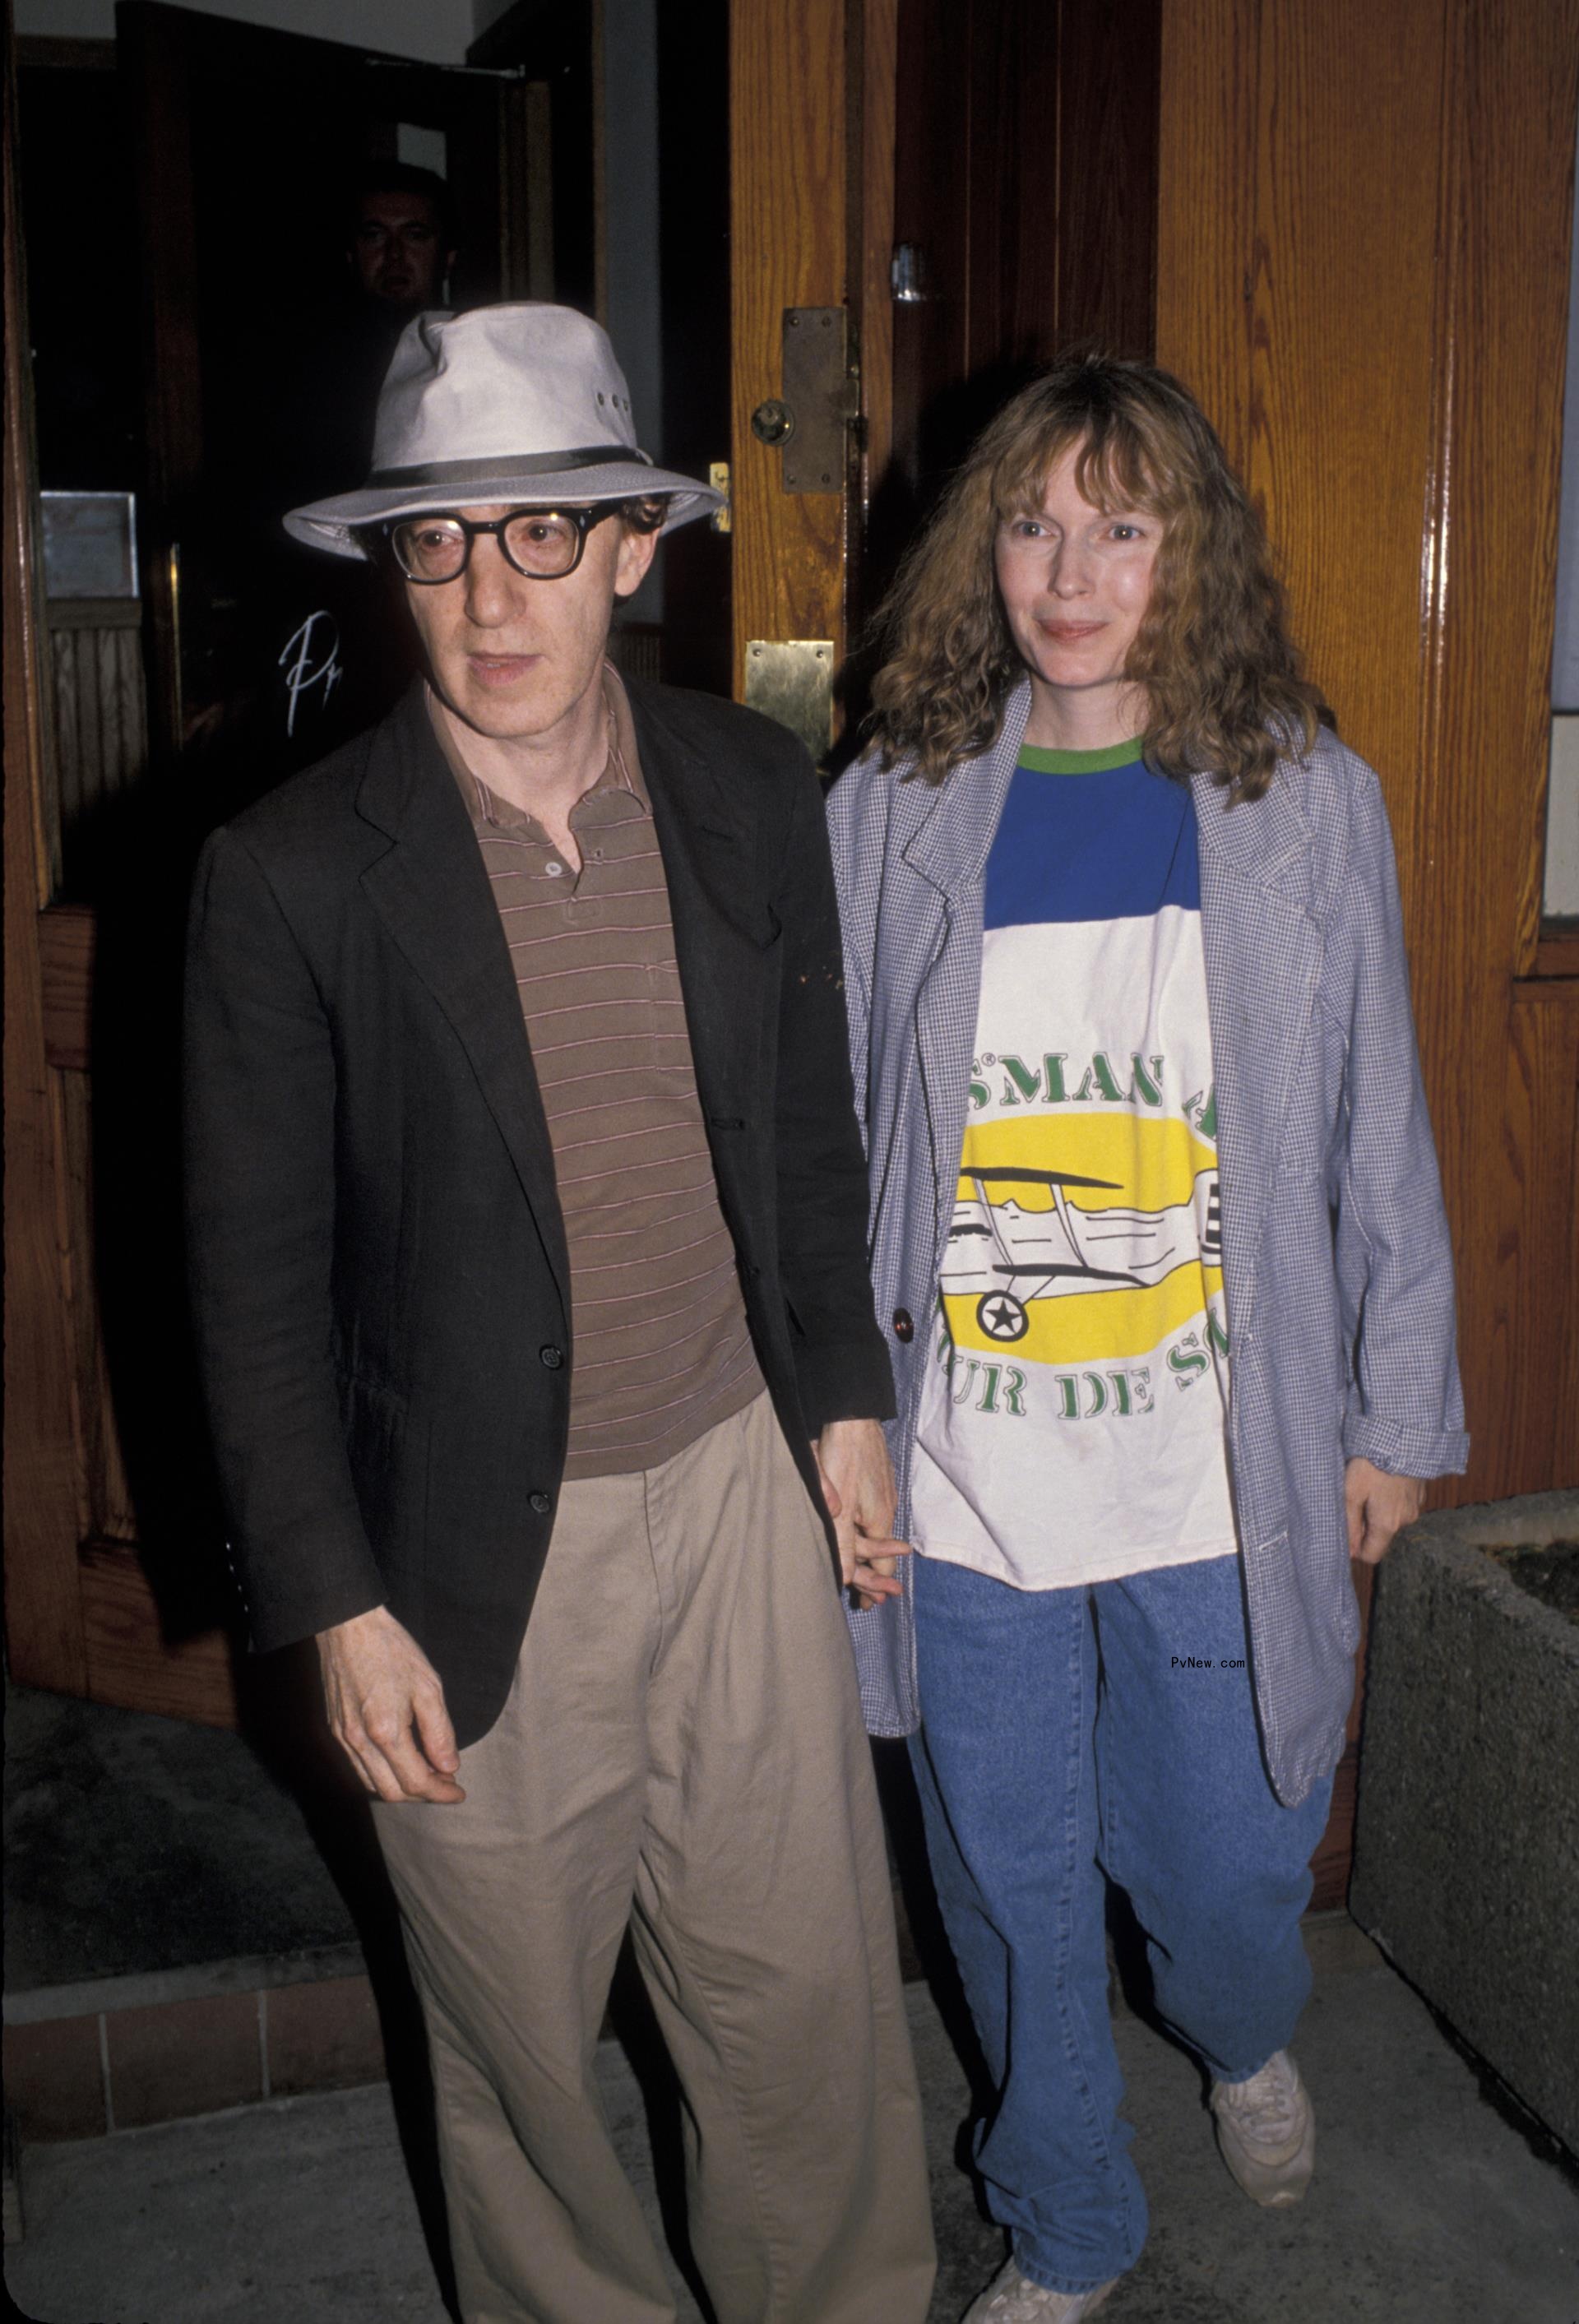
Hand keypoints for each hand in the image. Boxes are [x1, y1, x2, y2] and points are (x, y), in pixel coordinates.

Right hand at [316, 1605, 464, 1803]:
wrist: (347, 1627)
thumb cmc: (391, 1650)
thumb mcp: (428, 1686)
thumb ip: (439, 1732)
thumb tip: (449, 1767)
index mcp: (385, 1732)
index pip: (416, 1782)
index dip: (441, 1793)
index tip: (459, 1792)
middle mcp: (359, 1742)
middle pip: (392, 1792)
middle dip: (423, 1795)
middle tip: (446, 1782)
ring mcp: (343, 1738)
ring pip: (373, 1784)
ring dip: (401, 1787)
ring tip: (427, 1772)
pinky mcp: (335, 1730)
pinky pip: (359, 1768)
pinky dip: (382, 1775)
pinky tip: (399, 1761)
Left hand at [813, 1418, 909, 1610]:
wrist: (854, 1418)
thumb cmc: (844, 1460)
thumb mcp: (838, 1509)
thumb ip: (842, 1545)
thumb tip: (845, 1579)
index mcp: (879, 1521)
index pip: (882, 1565)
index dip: (875, 1586)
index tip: (869, 1604)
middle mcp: (887, 1509)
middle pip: (882, 1550)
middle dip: (875, 1574)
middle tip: (869, 1595)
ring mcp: (884, 1493)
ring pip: (878, 1530)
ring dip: (873, 1551)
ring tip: (865, 1566)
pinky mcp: (878, 1479)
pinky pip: (875, 1512)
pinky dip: (870, 1529)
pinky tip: (863, 1526)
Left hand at [1345, 1458, 1425, 1564]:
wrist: (1401, 1437)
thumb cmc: (1371, 1465)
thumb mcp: (1351, 1493)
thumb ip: (1349, 1524)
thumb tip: (1349, 1551)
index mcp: (1388, 1525)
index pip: (1371, 1556)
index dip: (1355, 1547)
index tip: (1346, 1528)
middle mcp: (1406, 1520)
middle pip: (1380, 1536)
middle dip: (1365, 1524)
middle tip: (1353, 1500)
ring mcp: (1415, 1506)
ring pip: (1390, 1519)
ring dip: (1377, 1509)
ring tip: (1367, 1486)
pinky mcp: (1419, 1493)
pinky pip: (1400, 1505)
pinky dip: (1389, 1498)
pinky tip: (1381, 1479)